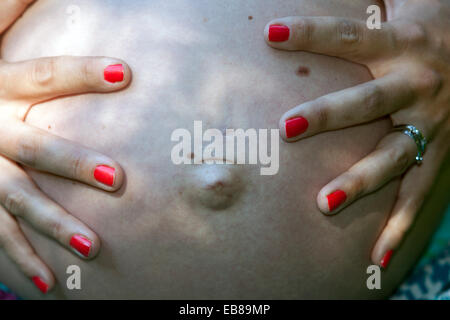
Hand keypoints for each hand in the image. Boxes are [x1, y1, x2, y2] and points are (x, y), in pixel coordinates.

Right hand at [0, 0, 130, 292]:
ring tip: (93, 246)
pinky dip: (18, 261)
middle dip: (72, 163)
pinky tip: (47, 285)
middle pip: (33, 147)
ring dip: (52, 224)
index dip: (81, 74)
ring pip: (15, 199)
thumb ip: (5, 13)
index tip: (126, 73)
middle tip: (118, 178)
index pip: (42, 76)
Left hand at [264, 0, 449, 267]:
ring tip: (323, 203)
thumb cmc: (430, 27)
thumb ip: (364, 7)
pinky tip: (378, 255)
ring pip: (394, 155)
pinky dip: (400, 225)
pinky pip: (418, 192)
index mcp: (405, 43)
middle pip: (369, 100)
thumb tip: (298, 7)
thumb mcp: (404, 5)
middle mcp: (419, 84)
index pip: (350, 36)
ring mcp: (433, 124)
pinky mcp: (442, 153)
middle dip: (329, 113)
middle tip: (288, 125)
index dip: (312, 32)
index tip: (272, 33)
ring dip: (360, 179)